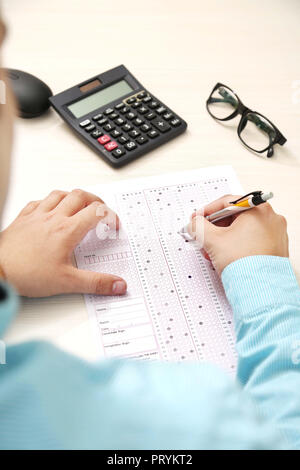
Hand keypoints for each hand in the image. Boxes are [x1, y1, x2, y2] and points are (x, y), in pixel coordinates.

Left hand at [0, 189, 126, 296]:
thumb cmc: (27, 274)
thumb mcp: (67, 283)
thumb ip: (96, 283)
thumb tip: (117, 285)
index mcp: (67, 230)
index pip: (97, 212)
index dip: (110, 216)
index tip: (113, 226)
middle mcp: (53, 218)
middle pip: (80, 196)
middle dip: (95, 201)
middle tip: (101, 210)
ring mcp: (36, 216)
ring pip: (60, 194)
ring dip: (74, 197)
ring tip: (80, 205)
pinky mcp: (23, 218)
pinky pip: (39, 201)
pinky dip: (50, 201)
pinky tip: (50, 209)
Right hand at [188, 194, 288, 274]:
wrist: (260, 289)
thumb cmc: (244, 263)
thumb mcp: (213, 240)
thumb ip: (199, 227)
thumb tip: (194, 224)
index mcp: (258, 210)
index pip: (227, 203)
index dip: (207, 211)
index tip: (197, 219)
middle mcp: (271, 218)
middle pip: (235, 217)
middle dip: (215, 228)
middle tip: (204, 236)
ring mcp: (275, 234)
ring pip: (243, 230)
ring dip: (224, 238)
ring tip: (212, 250)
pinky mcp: (275, 248)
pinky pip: (252, 240)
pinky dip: (237, 245)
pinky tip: (226, 255)